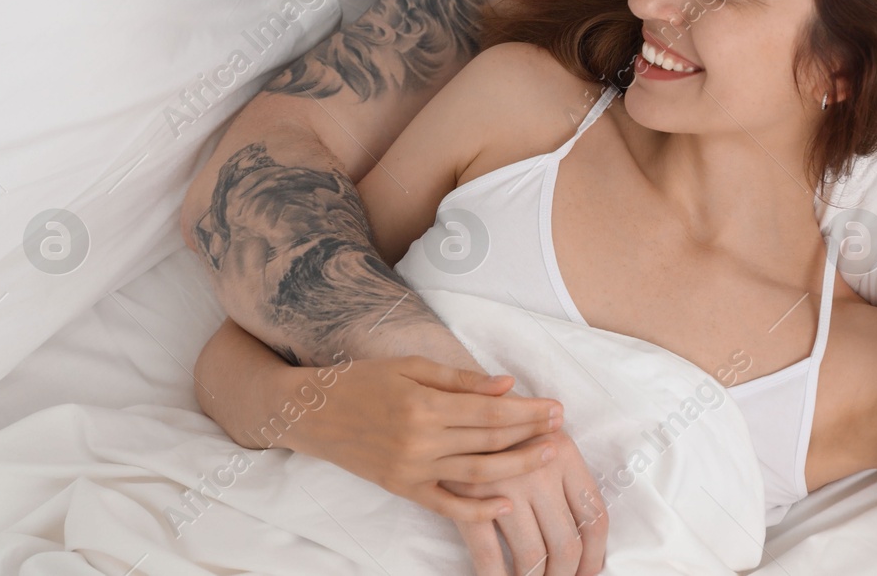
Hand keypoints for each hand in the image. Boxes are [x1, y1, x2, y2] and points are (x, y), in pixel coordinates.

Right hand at [285, 354, 564, 523]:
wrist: (313, 413)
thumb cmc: (363, 381)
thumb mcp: (410, 366)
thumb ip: (459, 379)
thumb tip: (506, 385)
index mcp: (424, 404)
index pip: (489, 411)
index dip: (526, 410)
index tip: (555, 406)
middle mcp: (420, 440)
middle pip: (489, 441)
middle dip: (530, 434)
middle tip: (562, 428)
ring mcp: (412, 469)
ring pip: (476, 474)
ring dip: (517, 467)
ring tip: (549, 457)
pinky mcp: (403, 488)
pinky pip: (446, 505)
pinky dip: (477, 510)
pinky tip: (506, 505)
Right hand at [445, 428, 607, 575]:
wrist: (450, 400)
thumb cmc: (502, 419)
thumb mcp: (540, 430)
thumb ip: (565, 469)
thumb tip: (590, 527)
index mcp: (564, 452)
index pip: (594, 516)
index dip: (595, 554)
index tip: (588, 571)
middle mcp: (539, 469)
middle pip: (565, 544)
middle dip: (566, 575)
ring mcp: (503, 485)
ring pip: (532, 556)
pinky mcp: (468, 498)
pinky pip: (488, 554)